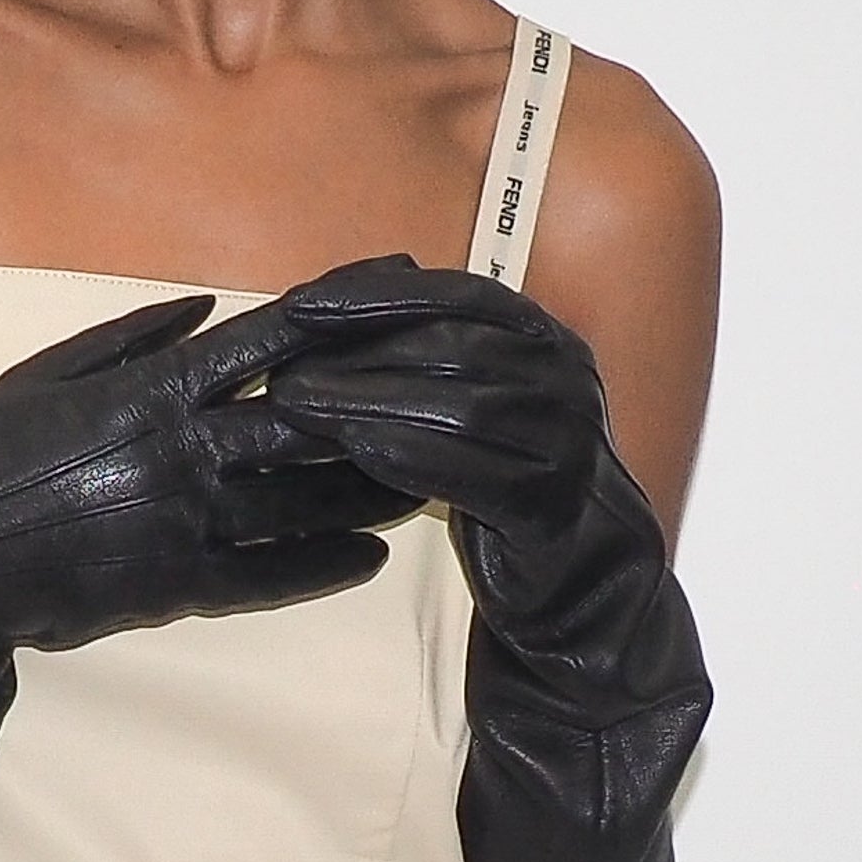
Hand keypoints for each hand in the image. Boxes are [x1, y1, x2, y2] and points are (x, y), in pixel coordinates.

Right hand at [0, 283, 423, 861]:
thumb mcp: (42, 373)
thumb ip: (127, 339)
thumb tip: (206, 309)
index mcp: (150, 392)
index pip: (267, 343)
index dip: (339, 315)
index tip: (397, 293)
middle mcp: (180, 453)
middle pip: (308, 421)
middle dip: (381, 400)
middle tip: (446, 388)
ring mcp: (183, 524)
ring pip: (302, 500)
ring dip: (371, 484)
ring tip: (433, 472)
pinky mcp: (176, 587)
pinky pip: (268, 578)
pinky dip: (323, 566)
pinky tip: (373, 557)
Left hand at [265, 255, 667, 658]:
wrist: (576, 568)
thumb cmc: (505, 469)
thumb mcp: (471, 392)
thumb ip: (422, 345)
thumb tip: (333, 297)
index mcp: (543, 336)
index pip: (456, 293)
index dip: (375, 294)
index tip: (302, 303)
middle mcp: (564, 377)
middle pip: (451, 346)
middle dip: (357, 351)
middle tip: (284, 365)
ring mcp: (567, 440)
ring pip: (458, 406)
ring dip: (366, 402)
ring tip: (298, 405)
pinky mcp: (550, 503)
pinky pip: (470, 473)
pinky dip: (406, 456)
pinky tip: (352, 450)